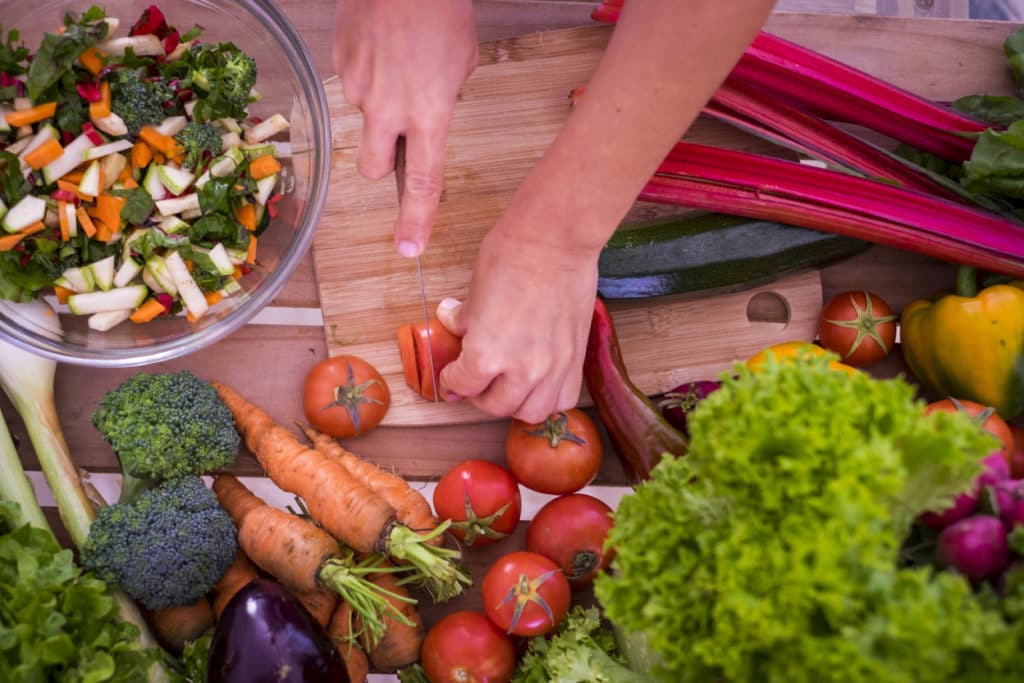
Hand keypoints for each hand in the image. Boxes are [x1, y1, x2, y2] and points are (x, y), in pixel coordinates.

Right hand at [333, 0, 478, 256]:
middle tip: (398, 136)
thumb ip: (445, 99)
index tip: (409, 248)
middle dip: (382, 163)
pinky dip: (368, 72)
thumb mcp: (462, 62)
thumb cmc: (440, 10)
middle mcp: (388, 109)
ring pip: (364, 117)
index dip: (416, 220)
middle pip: (372, 168)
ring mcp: (358, 88)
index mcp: (428, 114)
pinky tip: (382, 46)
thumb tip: (430, 111)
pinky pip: (353, 82)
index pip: (421, 183)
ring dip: (379, 103)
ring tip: (398, 61)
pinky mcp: (338, 65)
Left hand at [436, 226, 600, 423]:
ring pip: (531, 412)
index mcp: (487, 355)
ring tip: (509, 387)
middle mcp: (521, 371)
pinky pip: (564, 399)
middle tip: (477, 383)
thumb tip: (455, 323)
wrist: (556, 239)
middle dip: (480, 397)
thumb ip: (465, 319)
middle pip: (497, 407)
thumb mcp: (474, 291)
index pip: (463, 386)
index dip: (451, 383)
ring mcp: (553, 368)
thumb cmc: (511, 255)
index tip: (451, 379)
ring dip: (516, 404)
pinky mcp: (576, 358)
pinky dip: (549, 399)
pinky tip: (540, 384)